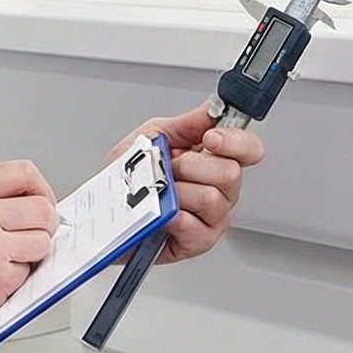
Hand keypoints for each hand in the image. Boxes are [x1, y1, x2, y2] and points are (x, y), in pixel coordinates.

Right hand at [0, 160, 57, 344]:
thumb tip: (24, 200)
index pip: (24, 173)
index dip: (39, 188)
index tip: (40, 200)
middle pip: (43, 209)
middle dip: (42, 224)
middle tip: (31, 234)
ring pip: (42, 242)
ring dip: (31, 253)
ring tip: (5, 258)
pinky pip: (28, 273)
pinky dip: (15, 278)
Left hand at [113, 103, 263, 265]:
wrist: (104, 209)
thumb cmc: (128, 176)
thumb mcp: (152, 137)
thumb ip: (186, 123)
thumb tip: (211, 110)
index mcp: (213, 160)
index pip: (249, 149)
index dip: (235, 141)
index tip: (210, 138)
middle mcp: (219, 189)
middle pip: (231, 173)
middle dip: (191, 166)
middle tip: (169, 169)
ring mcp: (212, 217)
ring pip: (212, 199)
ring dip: (178, 192)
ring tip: (160, 193)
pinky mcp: (198, 242)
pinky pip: (198, 229)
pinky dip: (176, 218)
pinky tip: (163, 214)